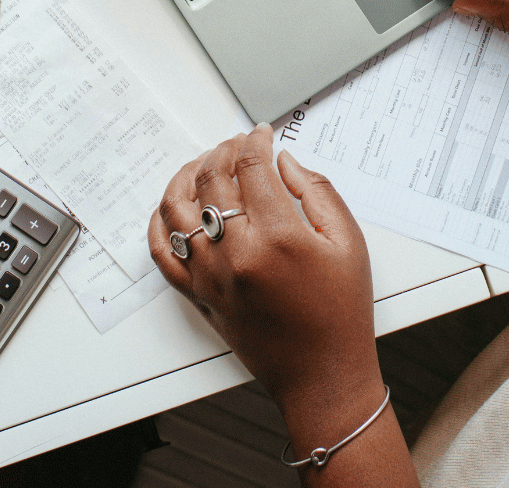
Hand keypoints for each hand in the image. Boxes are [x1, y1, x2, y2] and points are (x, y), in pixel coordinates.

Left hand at [147, 125, 380, 410]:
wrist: (322, 375)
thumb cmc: (341, 313)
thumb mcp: (348, 243)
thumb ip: (317, 192)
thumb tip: (284, 161)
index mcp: (279, 237)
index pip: (251, 168)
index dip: (255, 141)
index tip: (262, 134)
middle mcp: (236, 254)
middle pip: (212, 181)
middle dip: (223, 151)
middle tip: (237, 144)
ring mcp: (210, 276)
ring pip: (176, 209)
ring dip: (186, 176)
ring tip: (203, 165)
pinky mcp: (198, 295)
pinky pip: (161, 253)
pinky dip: (160, 224)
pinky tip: (173, 207)